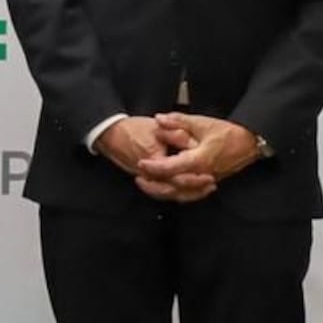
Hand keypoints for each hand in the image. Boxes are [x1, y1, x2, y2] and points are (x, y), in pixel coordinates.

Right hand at [95, 116, 210, 202]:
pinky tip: (188, 189)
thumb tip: (195, 143)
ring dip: (187, 193)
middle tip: (211, 185)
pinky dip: (176, 192)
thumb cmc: (132, 129)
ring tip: (204, 189)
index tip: (209, 176)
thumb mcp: (157, 128)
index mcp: (154, 159)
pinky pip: (162, 191)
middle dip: (194, 190)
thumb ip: (177, 134)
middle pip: (174, 191)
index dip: (195, 178)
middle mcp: (149, 174)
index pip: (177, 176)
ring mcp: (146, 179)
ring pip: (168, 194)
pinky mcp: (145, 180)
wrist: (110, 134)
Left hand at [136, 113, 260, 200]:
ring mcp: (206, 182)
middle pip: (173, 187)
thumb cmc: (227, 132)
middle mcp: (202, 175)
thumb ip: (178, 121)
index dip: (154, 167)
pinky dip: (176, 194)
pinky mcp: (209, 183)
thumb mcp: (202, 123)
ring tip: (147, 184)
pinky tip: (166, 190)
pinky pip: (190, 195)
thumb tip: (159, 119)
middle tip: (138, 177)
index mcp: (199, 160)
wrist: (249, 142)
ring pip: (181, 195)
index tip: (141, 163)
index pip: (171, 168)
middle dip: (154, 184)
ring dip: (162, 192)